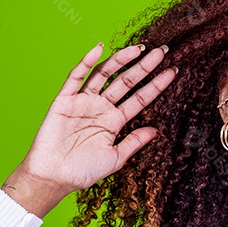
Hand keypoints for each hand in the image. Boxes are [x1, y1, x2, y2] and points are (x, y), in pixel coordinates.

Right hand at [16, 42, 176, 195]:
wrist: (54, 178)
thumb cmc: (83, 171)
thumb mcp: (116, 158)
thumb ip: (134, 142)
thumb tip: (155, 130)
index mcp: (114, 121)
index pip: (140, 98)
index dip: (156, 85)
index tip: (172, 72)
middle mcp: (101, 107)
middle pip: (126, 82)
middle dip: (144, 67)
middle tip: (162, 51)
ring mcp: (83, 102)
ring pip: (104, 74)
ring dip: (120, 60)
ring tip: (137, 48)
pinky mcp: (64, 100)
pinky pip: (76, 77)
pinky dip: (86, 62)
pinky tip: (99, 48)